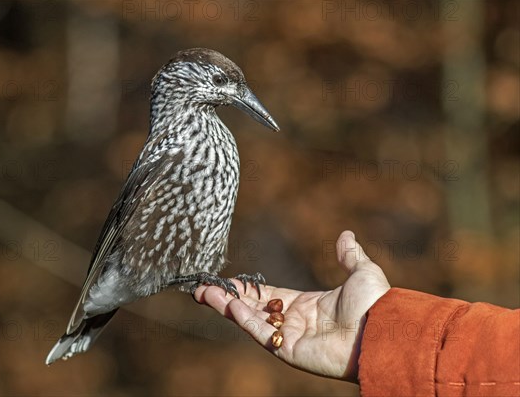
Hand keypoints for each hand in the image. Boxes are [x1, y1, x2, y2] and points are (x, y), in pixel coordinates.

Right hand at [194, 230, 389, 381]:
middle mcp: (293, 321)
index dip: (245, 288)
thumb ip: (349, 256)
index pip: (267, 295)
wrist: (383, 330)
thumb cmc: (376, 304)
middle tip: (201, 288)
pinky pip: (261, 333)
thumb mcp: (362, 272)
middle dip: (226, 297)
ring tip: (202, 294)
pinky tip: (227, 304)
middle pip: (251, 307)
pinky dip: (244, 319)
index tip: (225, 280)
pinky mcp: (289, 350)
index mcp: (306, 305)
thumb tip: (346, 235)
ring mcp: (289, 336)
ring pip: (250, 320)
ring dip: (226, 307)